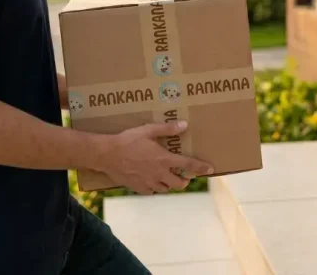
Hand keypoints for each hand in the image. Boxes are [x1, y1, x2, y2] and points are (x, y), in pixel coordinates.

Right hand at [97, 121, 213, 194]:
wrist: (107, 155)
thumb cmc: (128, 140)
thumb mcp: (148, 130)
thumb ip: (167, 129)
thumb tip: (184, 125)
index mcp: (164, 159)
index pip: (188, 165)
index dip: (201, 168)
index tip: (210, 170)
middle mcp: (159, 173)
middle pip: (179, 184)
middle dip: (185, 181)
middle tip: (184, 176)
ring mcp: (149, 182)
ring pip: (166, 189)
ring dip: (170, 184)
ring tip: (167, 177)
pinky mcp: (138, 188)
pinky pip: (151, 192)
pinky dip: (155, 188)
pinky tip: (152, 181)